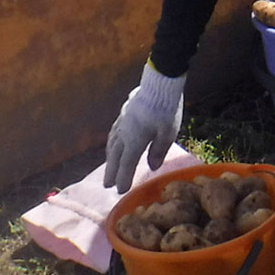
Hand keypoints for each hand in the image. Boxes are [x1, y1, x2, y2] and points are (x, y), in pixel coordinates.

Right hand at [103, 63, 184, 191]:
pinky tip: (113, 144)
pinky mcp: (123, 114)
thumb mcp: (168, 133)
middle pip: (115, 157)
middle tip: (106, 185)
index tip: (119, 191)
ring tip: (108, 167)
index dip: (123, 178)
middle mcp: (124, 133)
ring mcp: (121, 122)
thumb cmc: (166, 109)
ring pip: (112, 145)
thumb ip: (158, 151)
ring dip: (109, 158)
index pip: (127, 164)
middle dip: (111, 172)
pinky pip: (114, 133)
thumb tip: (152, 167)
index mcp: (134, 141)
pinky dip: (112, 144)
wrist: (159, 83)